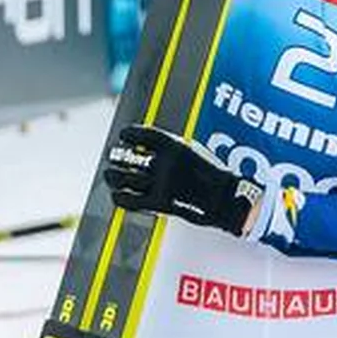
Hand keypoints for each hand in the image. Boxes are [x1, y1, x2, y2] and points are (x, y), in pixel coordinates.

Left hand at [103, 126, 260, 235]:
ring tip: (109, 175)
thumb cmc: (214, 175)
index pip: (143, 134)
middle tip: (112, 157)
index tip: (123, 135)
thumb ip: (173, 149)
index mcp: (175, 146)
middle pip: (129, 157)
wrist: (227, 199)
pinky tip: (117, 195)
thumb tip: (151, 146)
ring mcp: (161, 183)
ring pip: (125, 179)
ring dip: (113, 176)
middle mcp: (165, 163)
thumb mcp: (195, 151)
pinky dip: (120, 197)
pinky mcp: (159, 203)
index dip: (129, 134)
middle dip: (116, 157)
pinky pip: (131, 200)